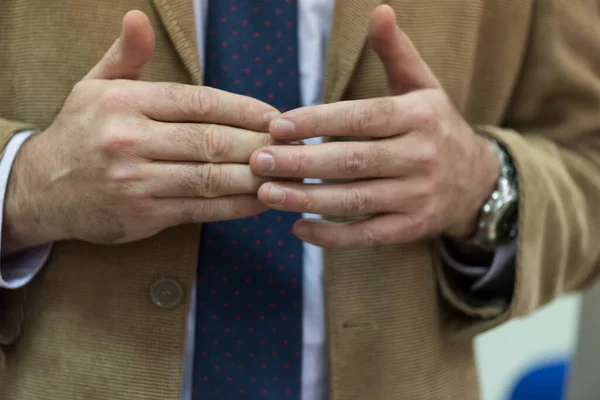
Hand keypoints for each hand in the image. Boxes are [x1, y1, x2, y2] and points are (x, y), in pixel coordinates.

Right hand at [3, 11, 278, 252]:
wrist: (41, 190)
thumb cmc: (81, 133)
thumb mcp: (95, 87)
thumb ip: (126, 56)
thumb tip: (139, 17)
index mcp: (124, 103)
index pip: (199, 102)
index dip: (245, 109)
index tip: (276, 117)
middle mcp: (130, 140)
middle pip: (212, 141)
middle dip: (259, 144)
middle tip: (291, 146)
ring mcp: (136, 181)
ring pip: (211, 177)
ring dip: (256, 176)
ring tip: (286, 173)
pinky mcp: (143, 215)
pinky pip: (201, 209)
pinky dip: (237, 206)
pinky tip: (261, 200)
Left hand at [249, 5, 499, 248]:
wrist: (477, 182)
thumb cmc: (436, 128)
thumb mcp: (424, 87)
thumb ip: (397, 53)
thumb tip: (380, 11)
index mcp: (419, 117)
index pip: (362, 117)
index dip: (318, 122)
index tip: (277, 126)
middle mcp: (420, 157)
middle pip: (352, 161)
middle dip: (301, 163)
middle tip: (258, 161)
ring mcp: (417, 197)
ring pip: (354, 200)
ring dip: (306, 199)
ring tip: (265, 193)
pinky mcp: (411, 228)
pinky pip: (366, 235)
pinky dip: (331, 236)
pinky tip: (297, 229)